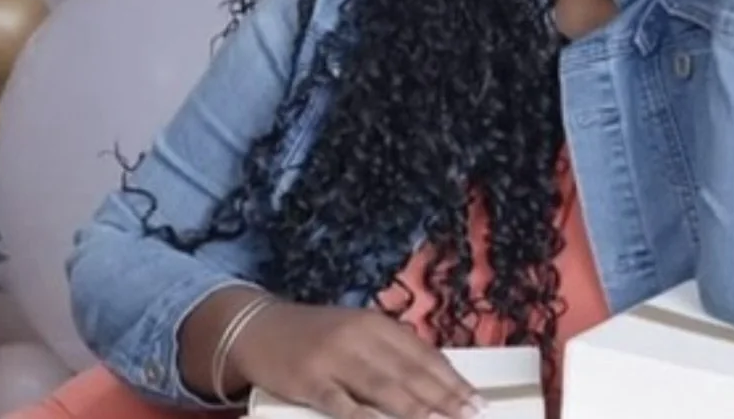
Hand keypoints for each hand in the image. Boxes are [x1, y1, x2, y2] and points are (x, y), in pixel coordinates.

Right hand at [230, 301, 482, 418]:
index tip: (476, 399)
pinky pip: (342, 404)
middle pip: (409, 372)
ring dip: (417, 409)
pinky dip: (365, 417)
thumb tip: (432, 380)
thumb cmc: (315, 335)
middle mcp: (359, 337)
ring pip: (383, 388)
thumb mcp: (355, 331)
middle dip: (444, 398)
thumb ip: (389, 352)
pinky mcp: (309, 381)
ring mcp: (334, 359)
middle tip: (471, 415)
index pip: (423, 354)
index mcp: (375, 323)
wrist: (257, 327)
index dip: (451, 379)